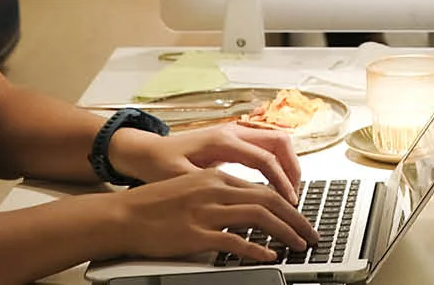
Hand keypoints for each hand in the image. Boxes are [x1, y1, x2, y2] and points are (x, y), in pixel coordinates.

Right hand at [103, 166, 318, 263]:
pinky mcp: (197, 234)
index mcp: (216, 177)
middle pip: (269, 200)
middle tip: (310, 233)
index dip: (288, 203)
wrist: (123, 216)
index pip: (263, 187)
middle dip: (296, 218)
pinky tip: (268, 255)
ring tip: (299, 245)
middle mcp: (215, 190)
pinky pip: (235, 241)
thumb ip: (220, 195)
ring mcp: (206, 212)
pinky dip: (256, 249)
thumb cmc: (154, 205)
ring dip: (285, 232)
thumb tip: (246, 209)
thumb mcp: (192, 189)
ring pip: (259, 217)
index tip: (300, 216)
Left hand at [114, 121, 303, 202]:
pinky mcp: (233, 140)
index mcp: (222, 140)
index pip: (264, 158)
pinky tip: (276, 182)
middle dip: (293, 167)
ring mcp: (234, 133)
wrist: (145, 151)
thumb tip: (233, 198)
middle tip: (296, 195)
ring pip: (275, 140)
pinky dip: (277, 161)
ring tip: (290, 190)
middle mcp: (233, 132)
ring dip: (288, 163)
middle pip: (278, 141)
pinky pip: (265, 145)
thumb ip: (206, 186)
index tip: (289, 202)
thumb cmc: (158, 164)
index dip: (281, 181)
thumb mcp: (179, 178)